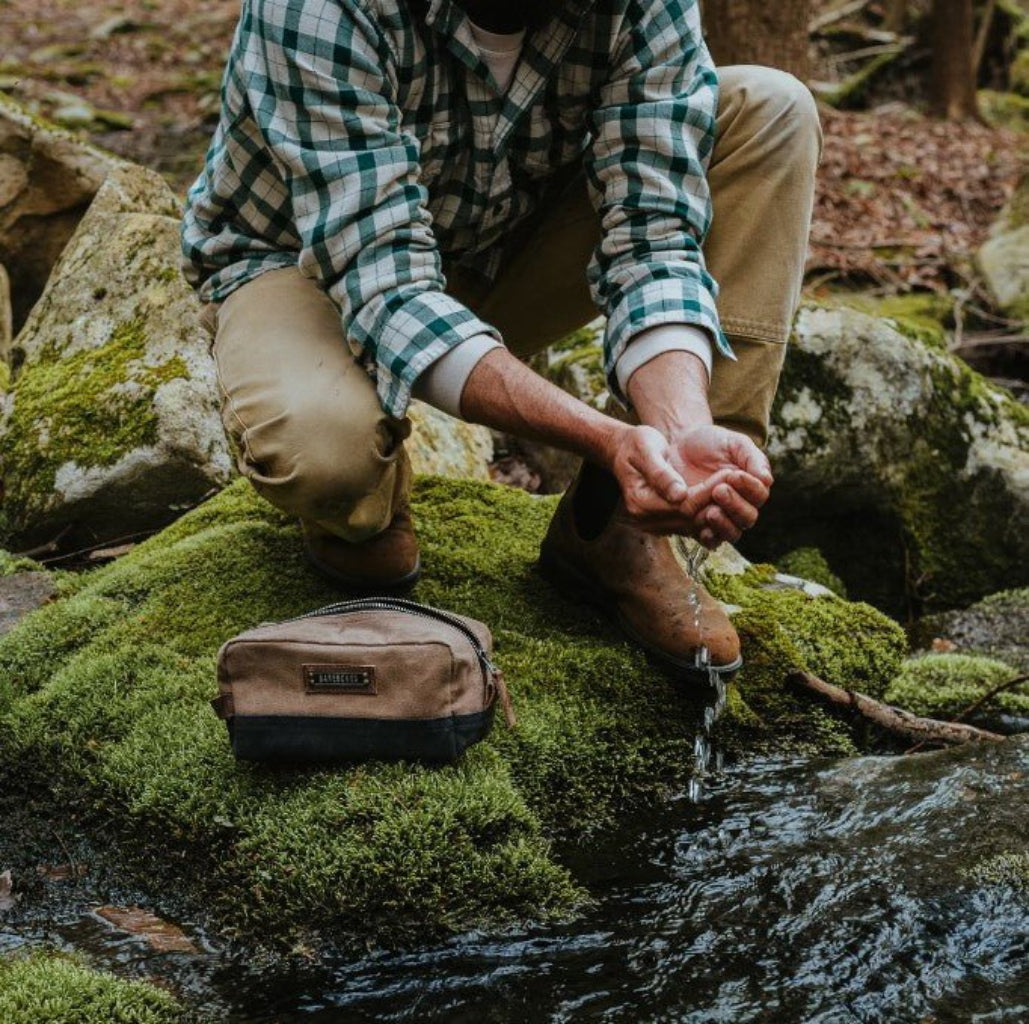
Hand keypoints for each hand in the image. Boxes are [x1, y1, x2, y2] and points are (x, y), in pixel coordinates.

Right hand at [607, 424, 743, 535]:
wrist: (625, 451)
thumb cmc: (636, 445)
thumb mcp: (646, 450)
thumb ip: (661, 473)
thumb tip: (679, 494)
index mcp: (640, 502)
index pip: (683, 506)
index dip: (707, 492)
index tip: (727, 475)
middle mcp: (647, 520)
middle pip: (691, 520)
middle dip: (716, 502)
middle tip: (736, 482)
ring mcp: (656, 525)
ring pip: (695, 526)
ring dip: (716, 509)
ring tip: (733, 490)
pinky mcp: (665, 524)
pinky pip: (692, 526)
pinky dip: (708, 513)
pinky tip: (721, 498)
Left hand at [667, 424, 772, 546]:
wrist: (680, 446)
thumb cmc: (710, 442)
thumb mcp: (733, 443)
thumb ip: (751, 457)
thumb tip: (766, 480)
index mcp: (752, 486)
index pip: (759, 495)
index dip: (749, 488)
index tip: (733, 475)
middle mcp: (740, 506)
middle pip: (748, 517)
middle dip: (735, 505)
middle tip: (718, 491)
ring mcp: (722, 518)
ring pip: (732, 532)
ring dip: (724, 525)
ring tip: (710, 512)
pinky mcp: (701, 526)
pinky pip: (711, 541)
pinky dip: (709, 538)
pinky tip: (702, 530)